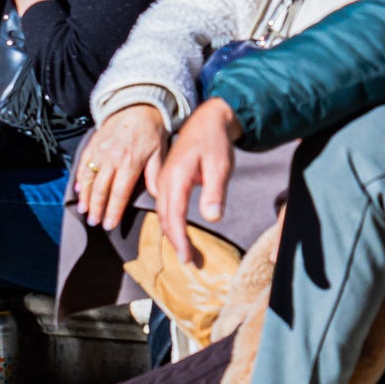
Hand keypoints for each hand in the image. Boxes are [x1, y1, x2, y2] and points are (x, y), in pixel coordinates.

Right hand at [72, 104, 169, 231]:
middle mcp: (112, 158)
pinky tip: (79, 191)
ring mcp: (99, 152)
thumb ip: (155, 174)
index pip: (120, 193)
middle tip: (94, 223)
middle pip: (101, 190)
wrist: (137, 106)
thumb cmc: (151, 131)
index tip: (109, 225)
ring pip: (89, 180)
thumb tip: (158, 196)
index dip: (113, 211)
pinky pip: (83, 165)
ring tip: (84, 211)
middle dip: (97, 209)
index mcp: (130, 162)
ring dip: (86, 198)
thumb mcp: (159, 151)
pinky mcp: (92, 145)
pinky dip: (80, 180)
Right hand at [150, 98, 241, 267]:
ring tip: (187, 254)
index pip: (175, 216)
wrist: (208, 120)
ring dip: (174, 235)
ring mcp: (164, 180)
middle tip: (190, 263)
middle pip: (165, 219)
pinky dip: (172, 223)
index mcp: (177, 177)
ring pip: (164, 214)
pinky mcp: (168, 181)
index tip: (187, 258)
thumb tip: (213, 217)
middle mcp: (165, 180)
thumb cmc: (216, 142)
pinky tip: (181, 234)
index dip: (180, 239)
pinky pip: (166, 207)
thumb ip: (215, 191)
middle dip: (176, 243)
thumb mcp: (221, 165)